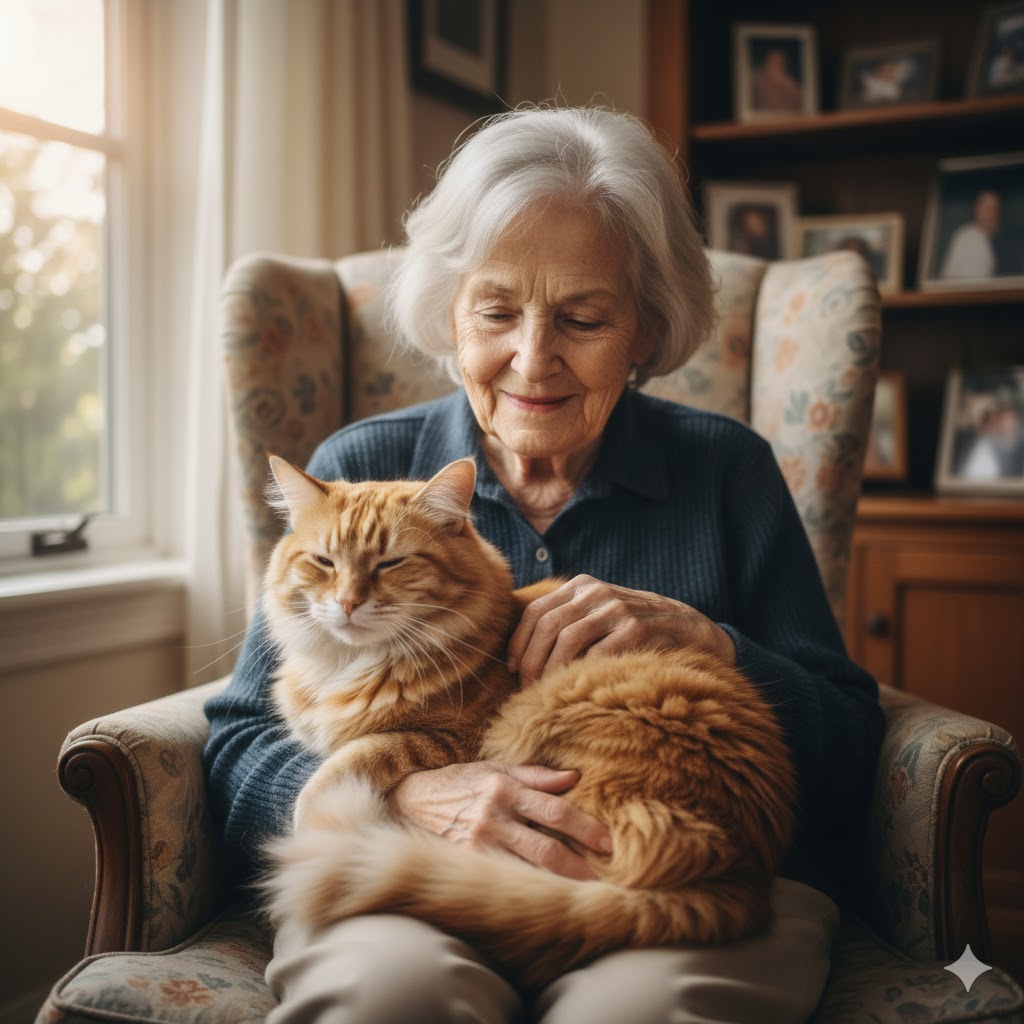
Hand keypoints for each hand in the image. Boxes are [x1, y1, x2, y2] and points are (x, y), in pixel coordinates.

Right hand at [386, 761, 611, 879]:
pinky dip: (528, 891)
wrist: (409, 801)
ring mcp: (478, 845)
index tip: (610, 843)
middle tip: (608, 879)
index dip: (586, 828)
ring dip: (559, 885)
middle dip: (581, 866)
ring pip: (528, 870)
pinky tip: (547, 902)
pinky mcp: (465, 865)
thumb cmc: (459, 783)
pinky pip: (504, 881)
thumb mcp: (494, 769)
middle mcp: (493, 817)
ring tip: (586, 897)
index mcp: (505, 789)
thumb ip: (535, 775)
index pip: (556, 810)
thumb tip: (574, 777)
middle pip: (547, 848)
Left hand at [508, 574, 735, 686]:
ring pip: (567, 639)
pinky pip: (597, 654)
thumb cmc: (632, 628)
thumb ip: (568, 620)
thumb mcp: (598, 612)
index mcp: (581, 586)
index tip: (511, 669)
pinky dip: (580, 673)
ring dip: (550, 669)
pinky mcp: (636, 630)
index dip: (518, 642)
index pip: (536, 612)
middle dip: (531, 660)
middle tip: (526, 688)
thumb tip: (521, 653)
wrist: (687, 627)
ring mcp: (617, 609)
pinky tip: (576, 689)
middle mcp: (596, 593)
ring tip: (545, 692)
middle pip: (547, 625)